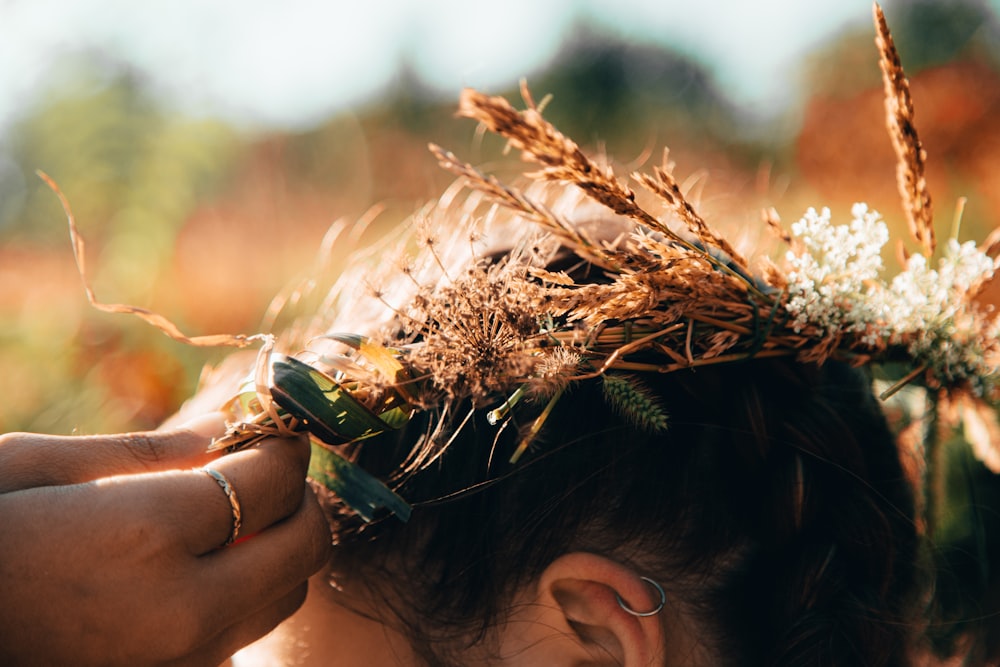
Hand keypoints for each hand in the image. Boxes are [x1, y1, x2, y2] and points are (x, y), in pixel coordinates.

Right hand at [0, 415, 331, 666]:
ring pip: (285, 597)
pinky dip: (240, 599)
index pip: (270, 481)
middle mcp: (178, 610)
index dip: (283, 447)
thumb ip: (145, 451)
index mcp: (144, 535)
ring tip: (233, 521)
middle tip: (269, 471)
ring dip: (278, 550)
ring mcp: (178, 664)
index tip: (276, 431)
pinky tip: (194, 575)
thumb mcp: (33, 469)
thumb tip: (225, 426)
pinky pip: (239, 637)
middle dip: (300, 498)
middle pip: (303, 545)